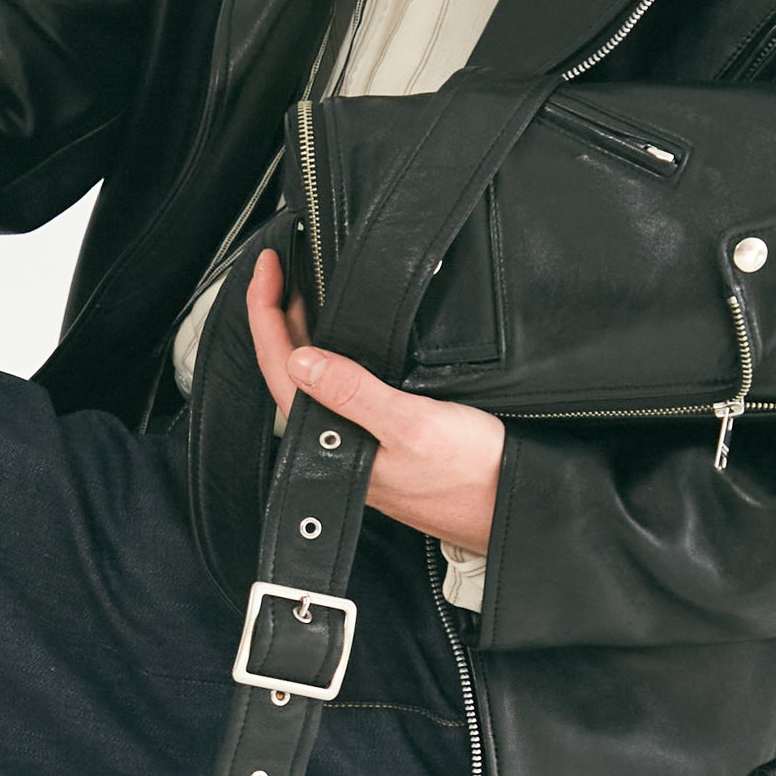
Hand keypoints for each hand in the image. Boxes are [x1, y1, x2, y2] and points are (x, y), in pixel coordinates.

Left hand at [242, 244, 504, 553]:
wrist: (510, 508)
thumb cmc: (469, 477)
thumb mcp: (412, 424)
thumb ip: (355, 394)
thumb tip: (302, 360)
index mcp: (329, 439)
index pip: (278, 365)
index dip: (265, 311)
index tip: (267, 267)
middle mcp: (332, 441)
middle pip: (287, 368)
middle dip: (277, 313)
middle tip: (280, 266)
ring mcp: (352, 441)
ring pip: (311, 377)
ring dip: (302, 332)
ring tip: (302, 288)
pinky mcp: (375, 440)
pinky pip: (337, 388)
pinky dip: (331, 354)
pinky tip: (342, 338)